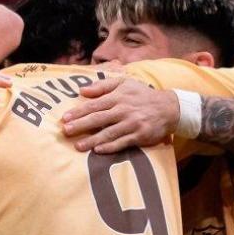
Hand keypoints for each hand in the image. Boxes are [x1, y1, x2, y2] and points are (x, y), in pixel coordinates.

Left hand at [61, 75, 178, 152]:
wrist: (168, 107)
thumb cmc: (142, 95)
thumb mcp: (125, 83)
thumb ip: (103, 86)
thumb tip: (82, 90)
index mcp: (118, 97)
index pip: (95, 105)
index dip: (79, 112)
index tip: (65, 118)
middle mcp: (124, 110)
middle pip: (99, 119)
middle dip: (81, 125)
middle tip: (66, 131)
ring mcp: (132, 124)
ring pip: (109, 133)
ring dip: (92, 140)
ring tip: (78, 146)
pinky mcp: (140, 136)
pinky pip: (122, 143)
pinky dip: (110, 147)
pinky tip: (98, 151)